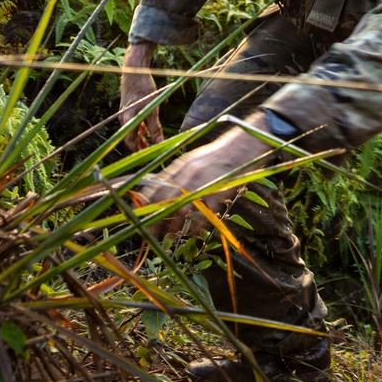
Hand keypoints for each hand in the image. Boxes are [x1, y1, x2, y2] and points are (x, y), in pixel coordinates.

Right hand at [119, 42, 162, 149]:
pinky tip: (146, 130)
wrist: (134, 69)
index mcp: (128, 120)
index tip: (146, 158)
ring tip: (148, 144)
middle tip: (148, 154)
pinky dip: (139, 128)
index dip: (138, 151)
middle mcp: (123, 118)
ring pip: (131, 130)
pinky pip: (132, 122)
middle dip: (139, 147)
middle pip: (129, 137)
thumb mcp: (152, 108)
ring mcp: (125, 112)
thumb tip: (160, 143)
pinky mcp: (128, 107)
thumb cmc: (143, 88)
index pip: (130, 142)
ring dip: (139, 138)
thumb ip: (155, 127)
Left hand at [137, 124, 271, 235]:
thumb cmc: (219, 153)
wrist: (245, 144)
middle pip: (167, 198)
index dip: (146, 198)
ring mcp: (204, 182)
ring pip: (184, 207)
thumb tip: (164, 184)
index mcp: (182, 163)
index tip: (136, 211)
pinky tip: (194, 233)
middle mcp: (189, 172)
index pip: (158, 182)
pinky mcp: (219, 191)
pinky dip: (198, 225)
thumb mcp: (196, 158)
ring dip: (175, 224)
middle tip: (149, 231)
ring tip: (169, 236)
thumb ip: (181, 171)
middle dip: (156, 216)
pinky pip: (205, 212)